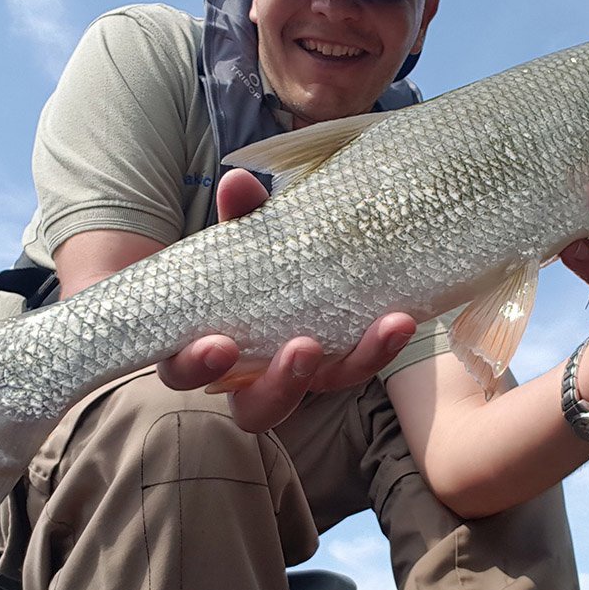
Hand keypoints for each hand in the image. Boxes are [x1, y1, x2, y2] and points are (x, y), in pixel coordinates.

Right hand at [157, 168, 416, 431]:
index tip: (220, 345)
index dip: (198, 366)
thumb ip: (241, 216)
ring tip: (385, 325)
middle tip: (304, 348)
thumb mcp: (243, 238)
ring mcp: (300, 378)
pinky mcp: (341, 365)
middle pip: (259, 408)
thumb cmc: (245, 264)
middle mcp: (250, 380)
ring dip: (356, 361)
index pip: (186, 373)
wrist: (293, 267)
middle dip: (281, 383)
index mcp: (204, 351)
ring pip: (322, 389)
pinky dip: (380, 344)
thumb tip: (238, 181)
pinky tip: (402, 317)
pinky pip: (361, 363)